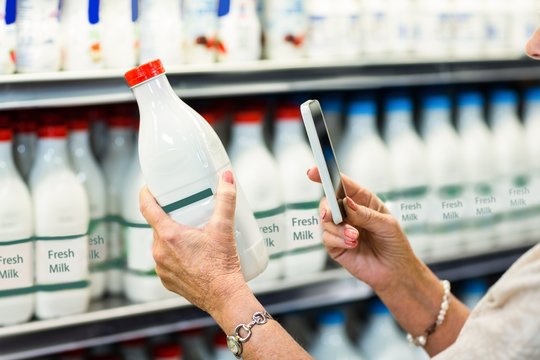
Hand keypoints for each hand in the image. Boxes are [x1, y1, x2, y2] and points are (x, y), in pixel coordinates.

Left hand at [139, 170, 247, 314]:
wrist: (224, 297)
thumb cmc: (222, 264)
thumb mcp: (224, 227)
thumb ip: (226, 199)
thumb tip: (227, 177)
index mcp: (168, 235)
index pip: (147, 208)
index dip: (146, 194)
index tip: (150, 187)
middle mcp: (159, 252)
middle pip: (157, 226)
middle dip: (167, 216)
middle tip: (182, 210)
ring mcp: (161, 268)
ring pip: (161, 244)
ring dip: (171, 237)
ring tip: (189, 233)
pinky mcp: (166, 281)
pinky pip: (165, 262)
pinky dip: (174, 255)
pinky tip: (189, 255)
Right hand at [307, 167, 419, 293]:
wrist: (395, 272)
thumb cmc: (394, 244)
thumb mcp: (387, 225)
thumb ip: (366, 214)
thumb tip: (346, 203)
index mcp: (361, 200)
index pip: (341, 184)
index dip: (326, 175)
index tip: (313, 172)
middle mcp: (347, 212)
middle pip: (327, 202)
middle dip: (327, 207)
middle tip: (331, 214)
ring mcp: (340, 229)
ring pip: (325, 221)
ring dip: (338, 229)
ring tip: (355, 237)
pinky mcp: (335, 245)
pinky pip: (327, 238)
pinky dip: (338, 239)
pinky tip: (353, 244)